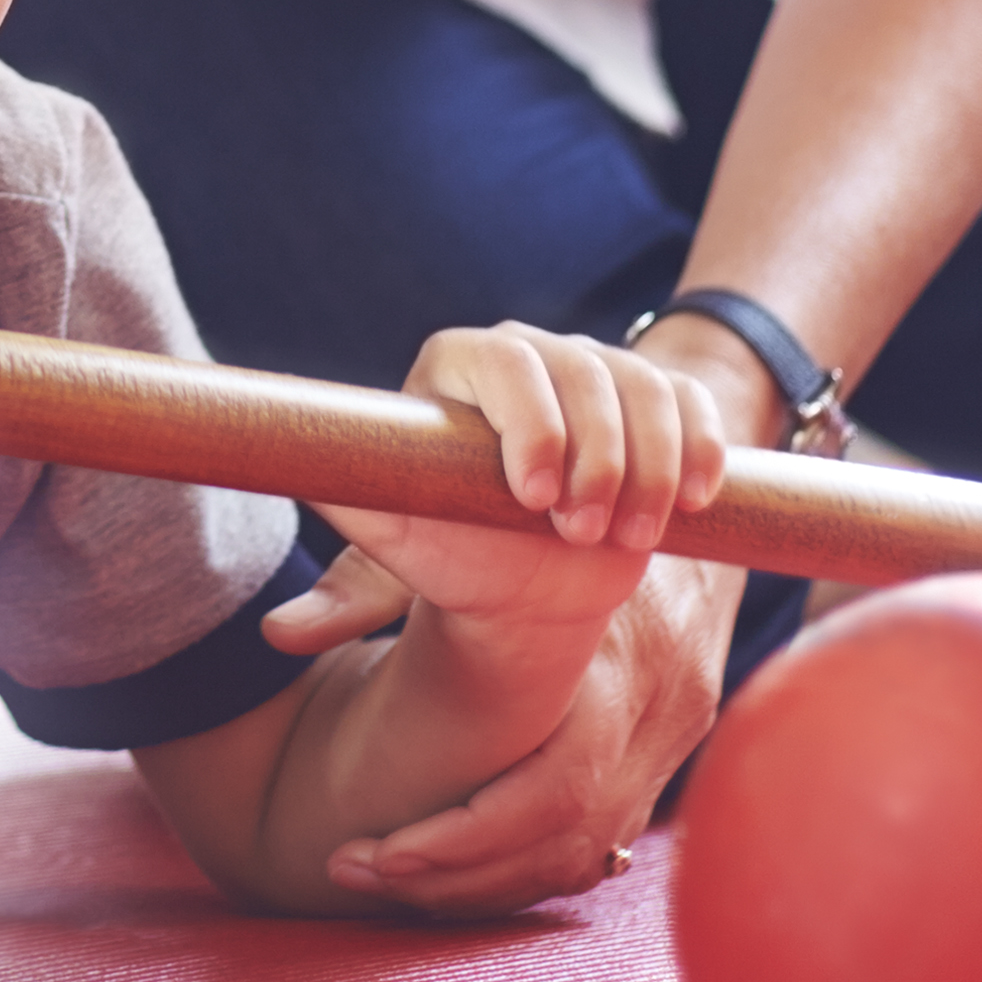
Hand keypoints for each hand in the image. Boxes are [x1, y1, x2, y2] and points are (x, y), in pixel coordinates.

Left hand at [303, 550, 735, 910]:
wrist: (668, 491)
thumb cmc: (551, 513)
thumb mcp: (470, 528)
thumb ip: (373, 579)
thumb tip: (276, 632)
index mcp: (613, 664)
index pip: (543, 794)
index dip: (452, 840)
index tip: (362, 848)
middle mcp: (654, 715)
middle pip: (559, 843)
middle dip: (449, 877)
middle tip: (349, 868)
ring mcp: (669, 744)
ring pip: (579, 859)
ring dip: (478, 886)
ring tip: (385, 879)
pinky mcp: (667, 758)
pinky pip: (596, 845)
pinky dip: (522, 870)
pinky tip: (452, 869)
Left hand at [313, 321, 725, 648]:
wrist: (535, 556)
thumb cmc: (457, 551)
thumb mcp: (404, 564)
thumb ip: (351, 589)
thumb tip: (280, 630)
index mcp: (455, 368)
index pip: (502, 359)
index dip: (528, 417)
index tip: (532, 494)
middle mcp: (528, 351)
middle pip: (580, 366)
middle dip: (594, 452)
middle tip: (580, 530)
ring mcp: (598, 365)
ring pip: (643, 383)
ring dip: (650, 462)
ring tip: (632, 535)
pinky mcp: (658, 393)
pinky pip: (691, 401)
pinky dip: (701, 448)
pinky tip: (695, 501)